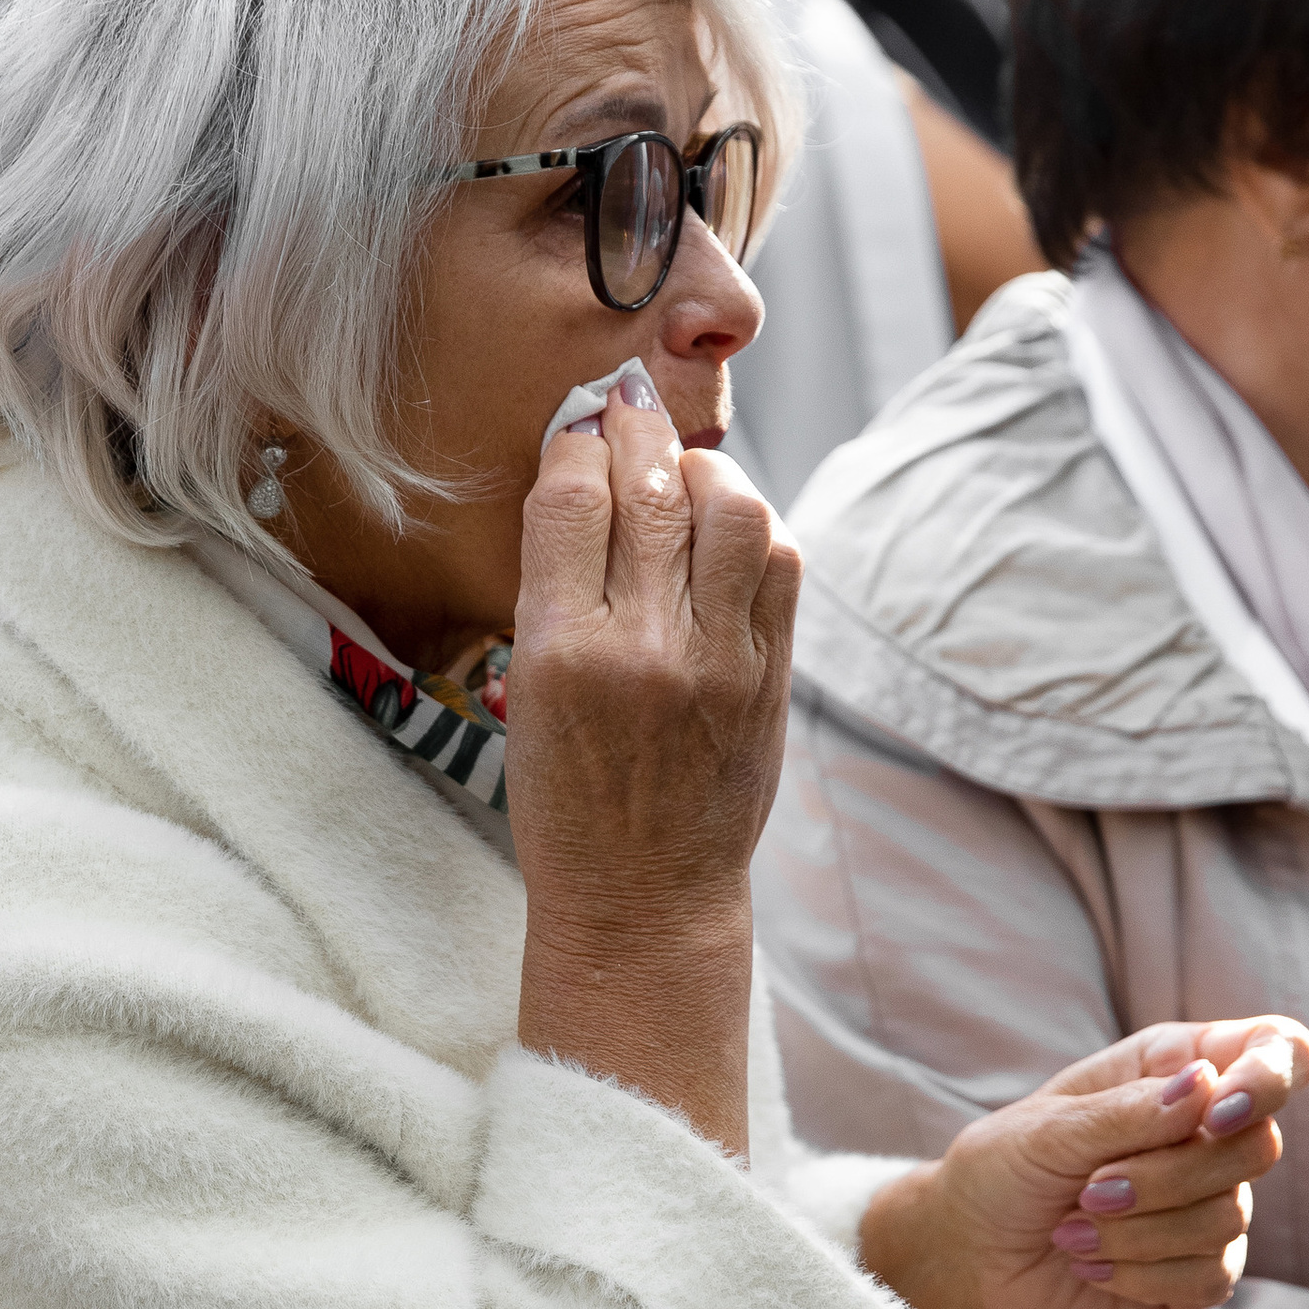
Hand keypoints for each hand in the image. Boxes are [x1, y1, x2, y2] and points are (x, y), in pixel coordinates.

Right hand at [508, 380, 798, 1156]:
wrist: (643, 901)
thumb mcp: (528, 691)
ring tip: (685, 470)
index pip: (571, 497)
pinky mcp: (771, 678)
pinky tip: (728, 529)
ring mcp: (718, 661)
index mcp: (558, 651)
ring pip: (733, 508)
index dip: (576, 441)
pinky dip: (755, 526)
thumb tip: (587, 471)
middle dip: (638, 428)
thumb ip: (557, 584)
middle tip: (629, 406)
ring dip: (708, 467)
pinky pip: (780, 564)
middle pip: (652, 487)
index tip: (578, 424)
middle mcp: (643, 648)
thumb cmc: (568, 800)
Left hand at [857, 1017, 1308, 1308]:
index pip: (1278, 1050)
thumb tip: (1206, 1087)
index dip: (1270, 1076)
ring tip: (1072, 1229)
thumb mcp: (1046, 1129)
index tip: (1218, 1113)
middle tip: (1089, 1188)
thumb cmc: (1005, 1169)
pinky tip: (1092, 1265)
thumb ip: (1126, 1110)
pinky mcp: (1203, 1272)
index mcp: (1179, 1068)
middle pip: (1258, 1146)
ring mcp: (1213, 1204)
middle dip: (1164, 1177)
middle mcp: (1209, 1133)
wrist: (972, 1254)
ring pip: (1228, 1218)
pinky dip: (1137, 1275)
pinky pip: (1210, 1276)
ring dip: (1134, 1232)